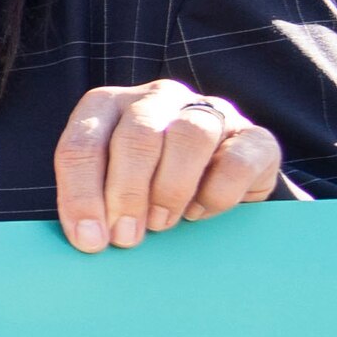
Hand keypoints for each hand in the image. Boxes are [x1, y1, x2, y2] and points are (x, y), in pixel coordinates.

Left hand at [55, 76, 280, 251]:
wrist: (216, 178)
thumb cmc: (145, 182)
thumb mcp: (109, 184)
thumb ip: (93, 200)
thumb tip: (88, 237)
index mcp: (108, 105)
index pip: (82, 143)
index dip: (81, 194)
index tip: (90, 238)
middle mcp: (157, 99)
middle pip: (137, 136)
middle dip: (127, 194)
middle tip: (126, 236)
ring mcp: (209, 111)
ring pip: (190, 137)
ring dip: (170, 190)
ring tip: (160, 224)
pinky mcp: (254, 137)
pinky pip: (238, 161)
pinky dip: (216, 194)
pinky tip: (198, 212)